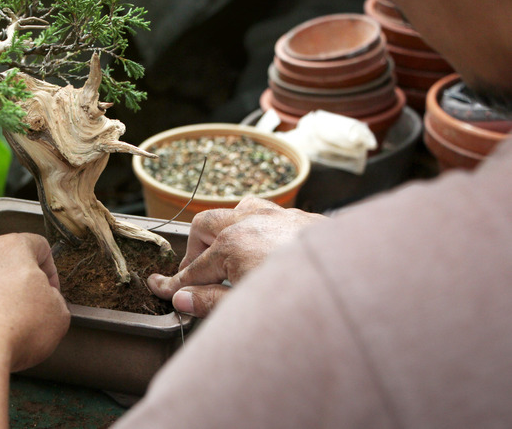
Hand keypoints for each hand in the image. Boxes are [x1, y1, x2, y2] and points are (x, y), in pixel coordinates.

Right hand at [148, 197, 324, 316]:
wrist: (359, 281)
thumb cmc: (304, 301)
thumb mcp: (248, 309)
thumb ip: (211, 302)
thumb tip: (182, 300)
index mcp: (233, 245)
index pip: (192, 269)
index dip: (173, 284)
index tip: (159, 288)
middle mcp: (251, 222)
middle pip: (205, 225)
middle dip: (195, 250)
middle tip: (196, 276)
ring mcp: (279, 216)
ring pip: (238, 209)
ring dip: (226, 230)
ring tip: (228, 256)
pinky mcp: (303, 218)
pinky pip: (269, 212)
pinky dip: (256, 227)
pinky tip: (265, 250)